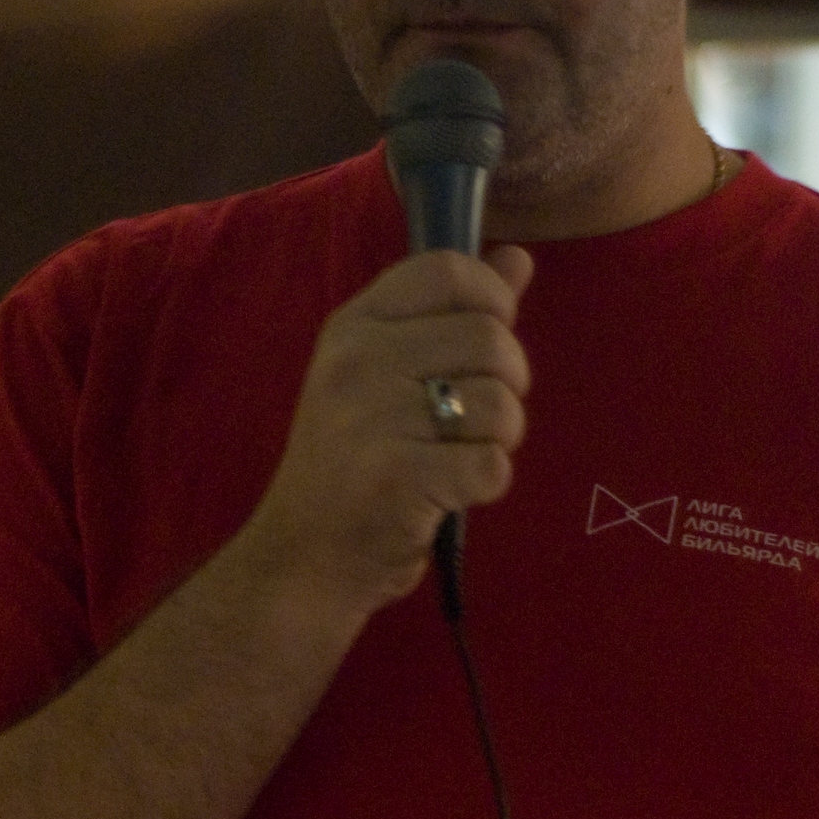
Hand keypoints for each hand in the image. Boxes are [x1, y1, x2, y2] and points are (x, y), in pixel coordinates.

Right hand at [239, 244, 533, 616]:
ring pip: (499, 402)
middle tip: (475, 419)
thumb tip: (518, 259)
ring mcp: (373, 418)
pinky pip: (492, 464)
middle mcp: (357, 360)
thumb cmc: (351, 464)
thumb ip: (453, 315)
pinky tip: (450, 492)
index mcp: (354, 325)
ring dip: (501, 438)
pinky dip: (487, 484)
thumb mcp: (384, 375)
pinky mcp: (397, 477)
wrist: (300, 560)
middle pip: (489, 335)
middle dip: (508, 382)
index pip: (447, 270)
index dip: (490, 300)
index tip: (480, 348)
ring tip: (460, 456)